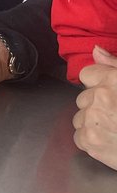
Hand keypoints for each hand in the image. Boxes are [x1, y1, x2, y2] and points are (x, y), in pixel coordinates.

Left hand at [74, 46, 116, 169]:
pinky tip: (110, 141)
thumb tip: (95, 50)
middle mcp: (101, 97)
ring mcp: (93, 120)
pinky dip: (91, 141)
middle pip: (83, 97)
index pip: (87, 74)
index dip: (98, 85)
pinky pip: (79, 137)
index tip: (110, 94)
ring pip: (80, 117)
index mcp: (114, 80)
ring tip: (116, 129)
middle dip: (97, 105)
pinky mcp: (90, 142)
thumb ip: (116, 66)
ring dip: (93, 123)